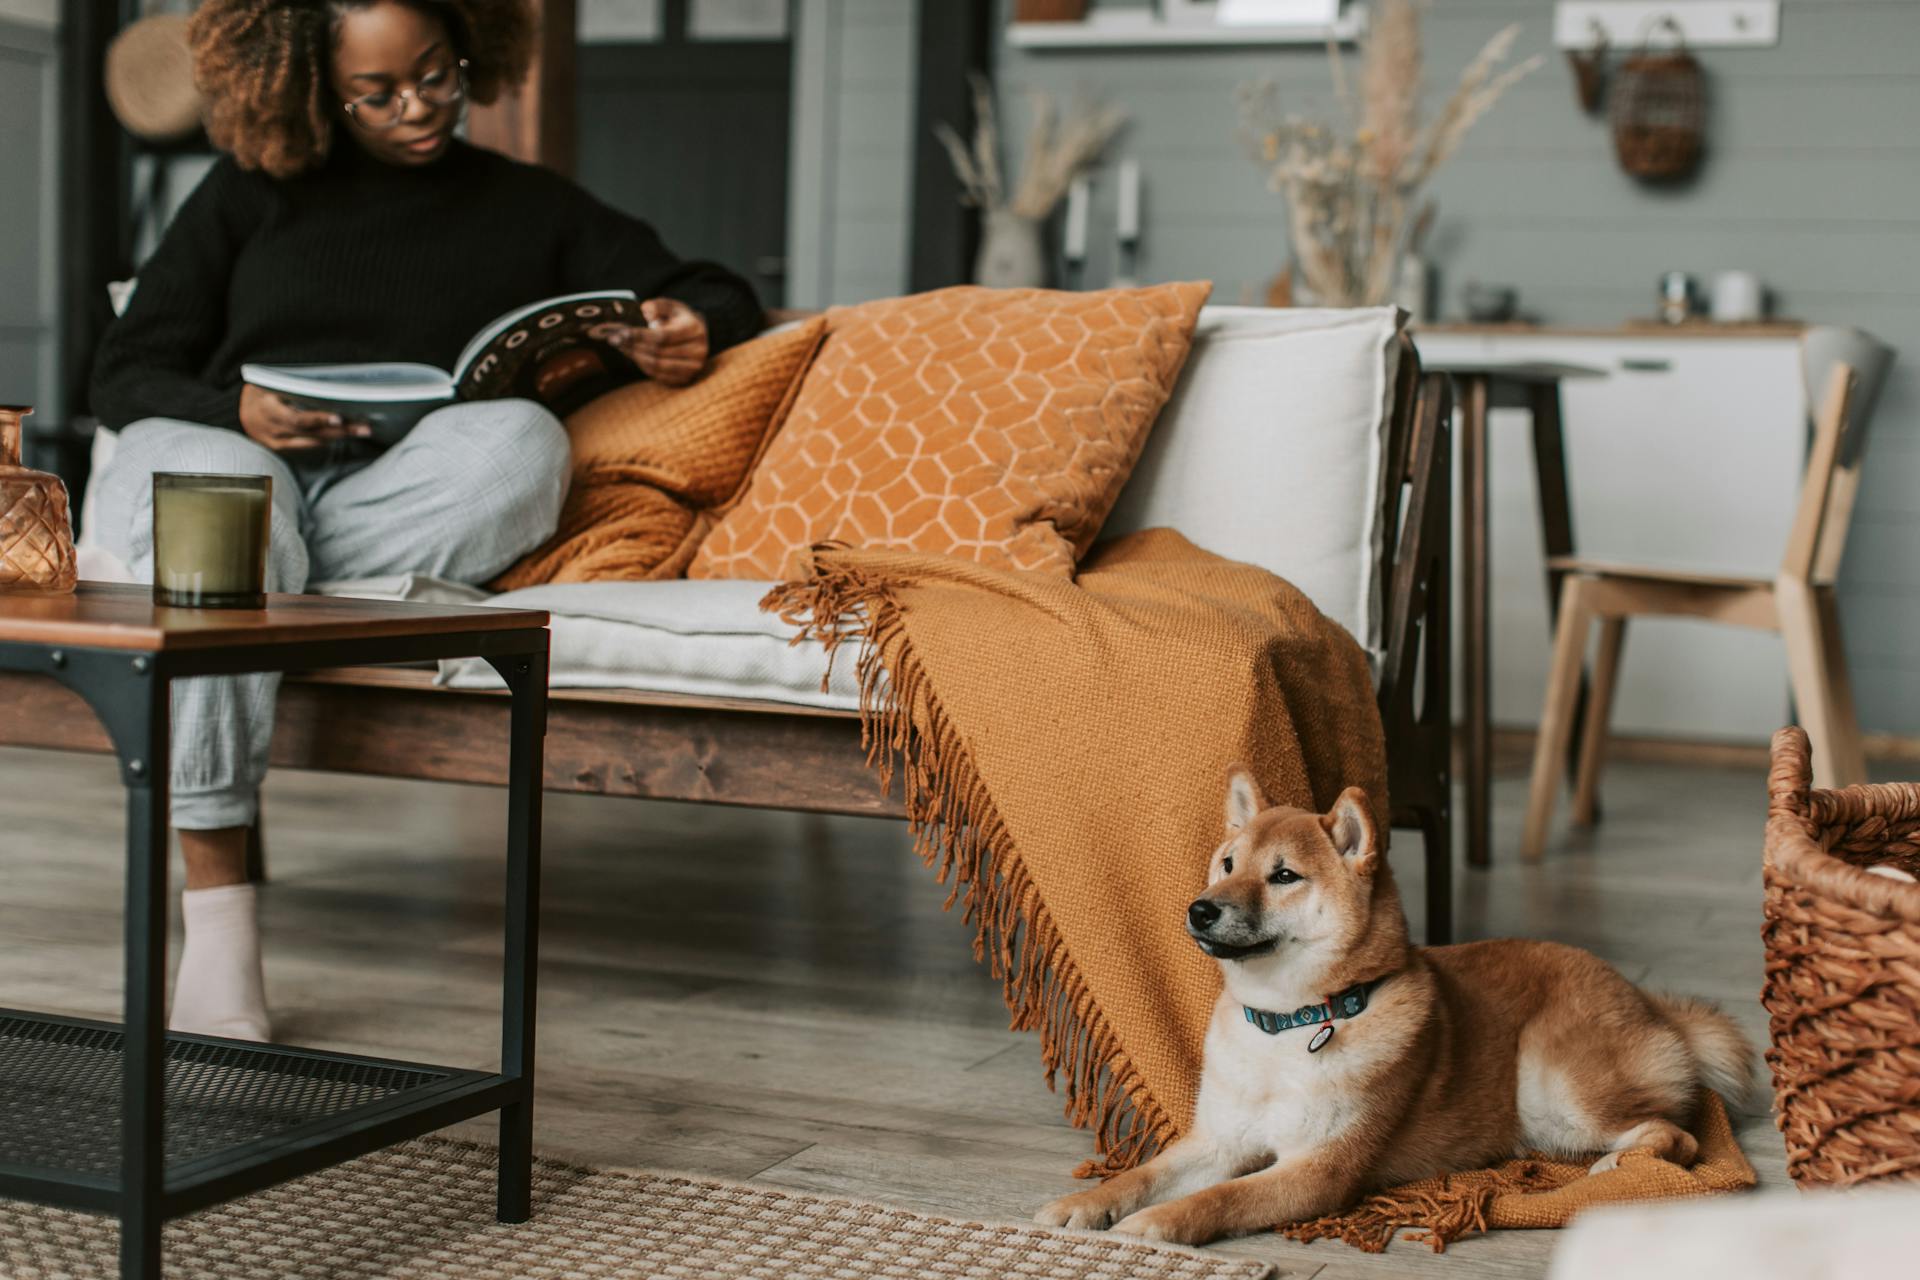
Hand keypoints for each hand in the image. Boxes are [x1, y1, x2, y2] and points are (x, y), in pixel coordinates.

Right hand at [239, 385, 371, 450]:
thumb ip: (292, 385)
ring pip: (312, 440)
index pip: (296, 417)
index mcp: (266, 407)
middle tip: (365, 427)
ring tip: (361, 430)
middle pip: (310, 431)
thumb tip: (327, 383)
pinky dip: (325, 439)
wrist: (237, 408)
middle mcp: (270, 426)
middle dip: (340, 429)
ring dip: (339, 435)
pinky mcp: (279, 447)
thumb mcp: (270, 381)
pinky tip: (342, 434)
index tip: (339, 417)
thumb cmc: (260, 389)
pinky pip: (307, 445)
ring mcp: (274, 439)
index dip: (318, 418)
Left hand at [589, 297, 708, 386]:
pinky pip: (659, 375)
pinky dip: (643, 366)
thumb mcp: (671, 306)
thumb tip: (646, 311)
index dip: (639, 336)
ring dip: (635, 357)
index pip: (662, 336)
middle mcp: (698, 351)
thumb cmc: (679, 319)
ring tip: (621, 347)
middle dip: (633, 346)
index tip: (620, 333)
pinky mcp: (685, 379)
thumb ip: (658, 306)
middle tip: (613, 340)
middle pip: (658, 352)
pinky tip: (633, 355)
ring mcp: (693, 367)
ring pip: (657, 366)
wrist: (697, 335)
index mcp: (694, 330)